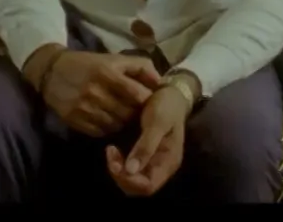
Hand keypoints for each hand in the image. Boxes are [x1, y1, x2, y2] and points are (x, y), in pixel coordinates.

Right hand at [41, 50, 162, 137]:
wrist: (52, 71)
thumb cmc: (89, 64)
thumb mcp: (114, 59)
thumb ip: (140, 66)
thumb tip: (161, 82)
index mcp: (107, 72)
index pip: (137, 94)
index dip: (146, 101)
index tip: (150, 102)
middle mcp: (96, 91)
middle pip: (127, 112)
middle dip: (136, 114)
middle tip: (139, 113)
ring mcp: (84, 107)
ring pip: (115, 125)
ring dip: (123, 123)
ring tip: (124, 117)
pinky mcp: (74, 120)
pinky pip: (100, 131)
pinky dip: (108, 128)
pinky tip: (108, 120)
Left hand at [106, 80, 190, 196]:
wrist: (171, 93)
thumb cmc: (167, 106)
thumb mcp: (157, 122)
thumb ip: (145, 146)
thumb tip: (130, 170)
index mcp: (168, 163)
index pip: (147, 186)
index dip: (128, 179)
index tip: (115, 161)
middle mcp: (161, 168)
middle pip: (138, 188)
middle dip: (120, 176)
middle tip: (110, 154)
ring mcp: (153, 163)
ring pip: (132, 181)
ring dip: (118, 171)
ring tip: (111, 151)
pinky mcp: (145, 157)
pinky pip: (131, 170)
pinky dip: (120, 164)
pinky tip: (114, 150)